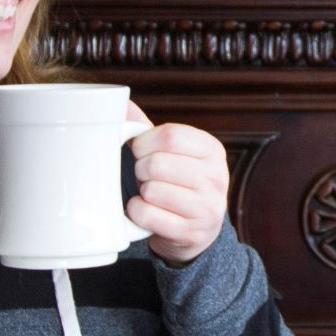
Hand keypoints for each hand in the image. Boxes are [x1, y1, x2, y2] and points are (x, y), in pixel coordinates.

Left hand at [124, 103, 229, 264]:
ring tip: (150, 193)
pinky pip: (146, 216)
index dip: (144, 142)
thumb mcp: (172, 153)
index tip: (139, 150)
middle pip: (157, 163)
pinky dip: (137, 212)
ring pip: (151, 190)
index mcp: (212, 150)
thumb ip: (147, 129)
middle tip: (144, 174)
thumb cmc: (179, 183)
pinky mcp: (192, 232)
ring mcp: (207, 208)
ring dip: (141, 191)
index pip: (170, 135)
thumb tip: (119, 103)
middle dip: (140, 169)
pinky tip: (146, 210)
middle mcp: (216, 178)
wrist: (198, 230)